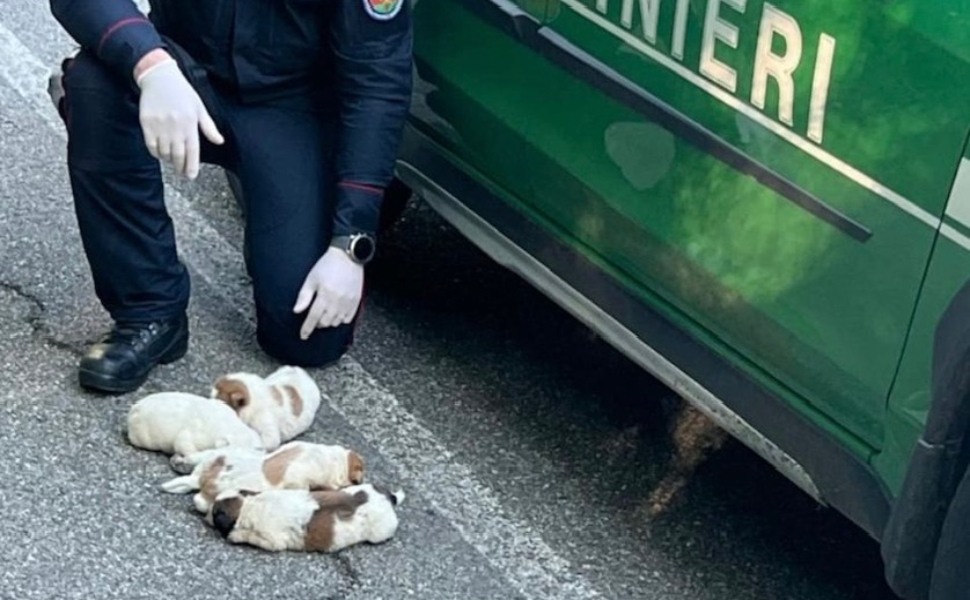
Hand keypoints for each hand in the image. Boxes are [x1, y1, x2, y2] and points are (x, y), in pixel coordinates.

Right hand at [136, 55, 223, 178]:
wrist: (159, 77)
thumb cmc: (182, 92)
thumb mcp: (199, 107)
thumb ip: (208, 127)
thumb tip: (219, 141)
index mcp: (190, 124)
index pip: (192, 151)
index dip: (191, 166)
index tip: (191, 176)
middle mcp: (175, 126)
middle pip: (178, 155)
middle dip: (180, 167)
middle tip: (181, 172)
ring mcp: (160, 125)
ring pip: (164, 152)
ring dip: (168, 159)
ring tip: (172, 159)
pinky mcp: (147, 123)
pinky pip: (150, 145)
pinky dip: (156, 152)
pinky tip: (160, 152)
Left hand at [293, 247, 363, 338]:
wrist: (348, 256)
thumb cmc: (327, 265)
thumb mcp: (311, 278)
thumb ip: (304, 296)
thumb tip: (297, 311)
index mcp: (325, 295)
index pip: (313, 317)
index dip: (307, 328)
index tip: (303, 335)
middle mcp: (337, 301)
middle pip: (325, 322)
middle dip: (318, 324)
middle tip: (314, 318)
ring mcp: (348, 302)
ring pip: (337, 322)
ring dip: (329, 322)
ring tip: (325, 315)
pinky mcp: (356, 301)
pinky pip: (348, 318)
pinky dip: (341, 320)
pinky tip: (337, 314)